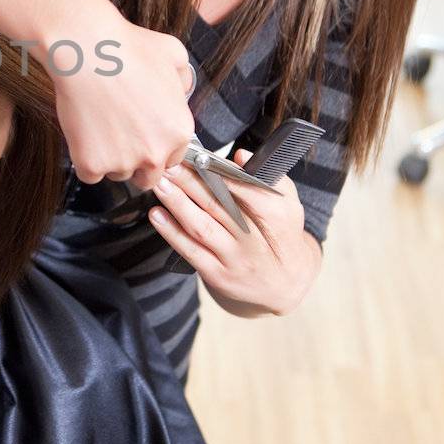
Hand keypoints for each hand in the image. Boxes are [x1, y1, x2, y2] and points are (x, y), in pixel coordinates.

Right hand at [52, 11, 194, 193]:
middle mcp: (155, 152)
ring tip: (100, 126)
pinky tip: (84, 135)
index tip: (143, 135)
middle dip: (136, 160)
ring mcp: (123, 161)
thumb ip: (184, 79)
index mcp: (179, 130)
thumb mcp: (174, 55)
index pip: (173, 158)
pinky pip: (89, 174)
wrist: (86, 50)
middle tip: (121, 136)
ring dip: (109, 158)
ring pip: (117, 174)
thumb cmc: (126, 48)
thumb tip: (182, 87)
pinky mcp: (91, 163)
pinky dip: (84, 160)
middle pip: (148, 176)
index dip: (156, 146)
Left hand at [146, 149, 320, 317]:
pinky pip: (191, 251)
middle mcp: (256, 242)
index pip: (250, 192)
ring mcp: (235, 260)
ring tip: (160, 184)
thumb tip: (239, 155)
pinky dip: (172, 232)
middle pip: (220, 206)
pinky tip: (157, 214)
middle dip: (192, 182)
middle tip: (171, 163)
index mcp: (278, 220)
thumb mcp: (286, 207)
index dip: (222, 173)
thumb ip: (264, 179)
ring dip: (178, 204)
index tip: (200, 157)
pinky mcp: (218, 275)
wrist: (284, 287)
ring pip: (202, 228)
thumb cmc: (280, 237)